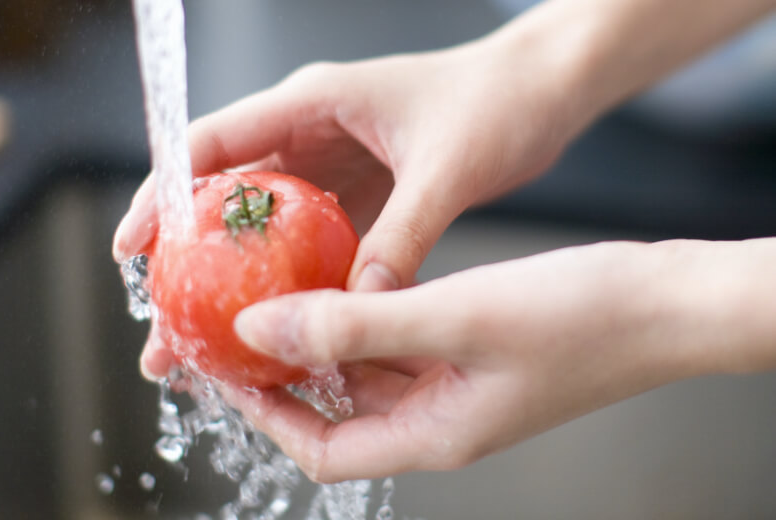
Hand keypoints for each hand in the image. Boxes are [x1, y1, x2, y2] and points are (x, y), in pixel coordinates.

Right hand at [113, 28, 580, 290]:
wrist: (541, 95)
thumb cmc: (497, 104)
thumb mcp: (447, 167)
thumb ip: (403, 233)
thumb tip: (361, 303)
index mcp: (313, 104)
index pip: (210, 145)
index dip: (162, 197)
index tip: (131, 251)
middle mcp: (311, 135)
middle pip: (225, 202)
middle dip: (188, 266)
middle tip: (164, 333)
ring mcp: (333, 168)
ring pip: (262, 232)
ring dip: (234, 287)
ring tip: (207, 347)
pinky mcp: (359, 196)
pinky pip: (310, 245)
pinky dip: (290, 285)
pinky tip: (279, 327)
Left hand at [222, 238, 775, 482]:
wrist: (662, 303)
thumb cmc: (578, 320)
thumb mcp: (454, 317)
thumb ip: (354, 326)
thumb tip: (261, 330)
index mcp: (435, 434)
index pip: (325, 448)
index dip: (267, 415)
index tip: (226, 370)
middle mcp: (439, 418)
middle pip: (339, 410)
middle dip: (285, 372)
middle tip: (241, 325)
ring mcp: (456, 385)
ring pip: (368, 372)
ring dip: (323, 340)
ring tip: (280, 294)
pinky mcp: (471, 350)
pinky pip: (401, 342)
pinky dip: (366, 317)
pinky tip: (346, 279)